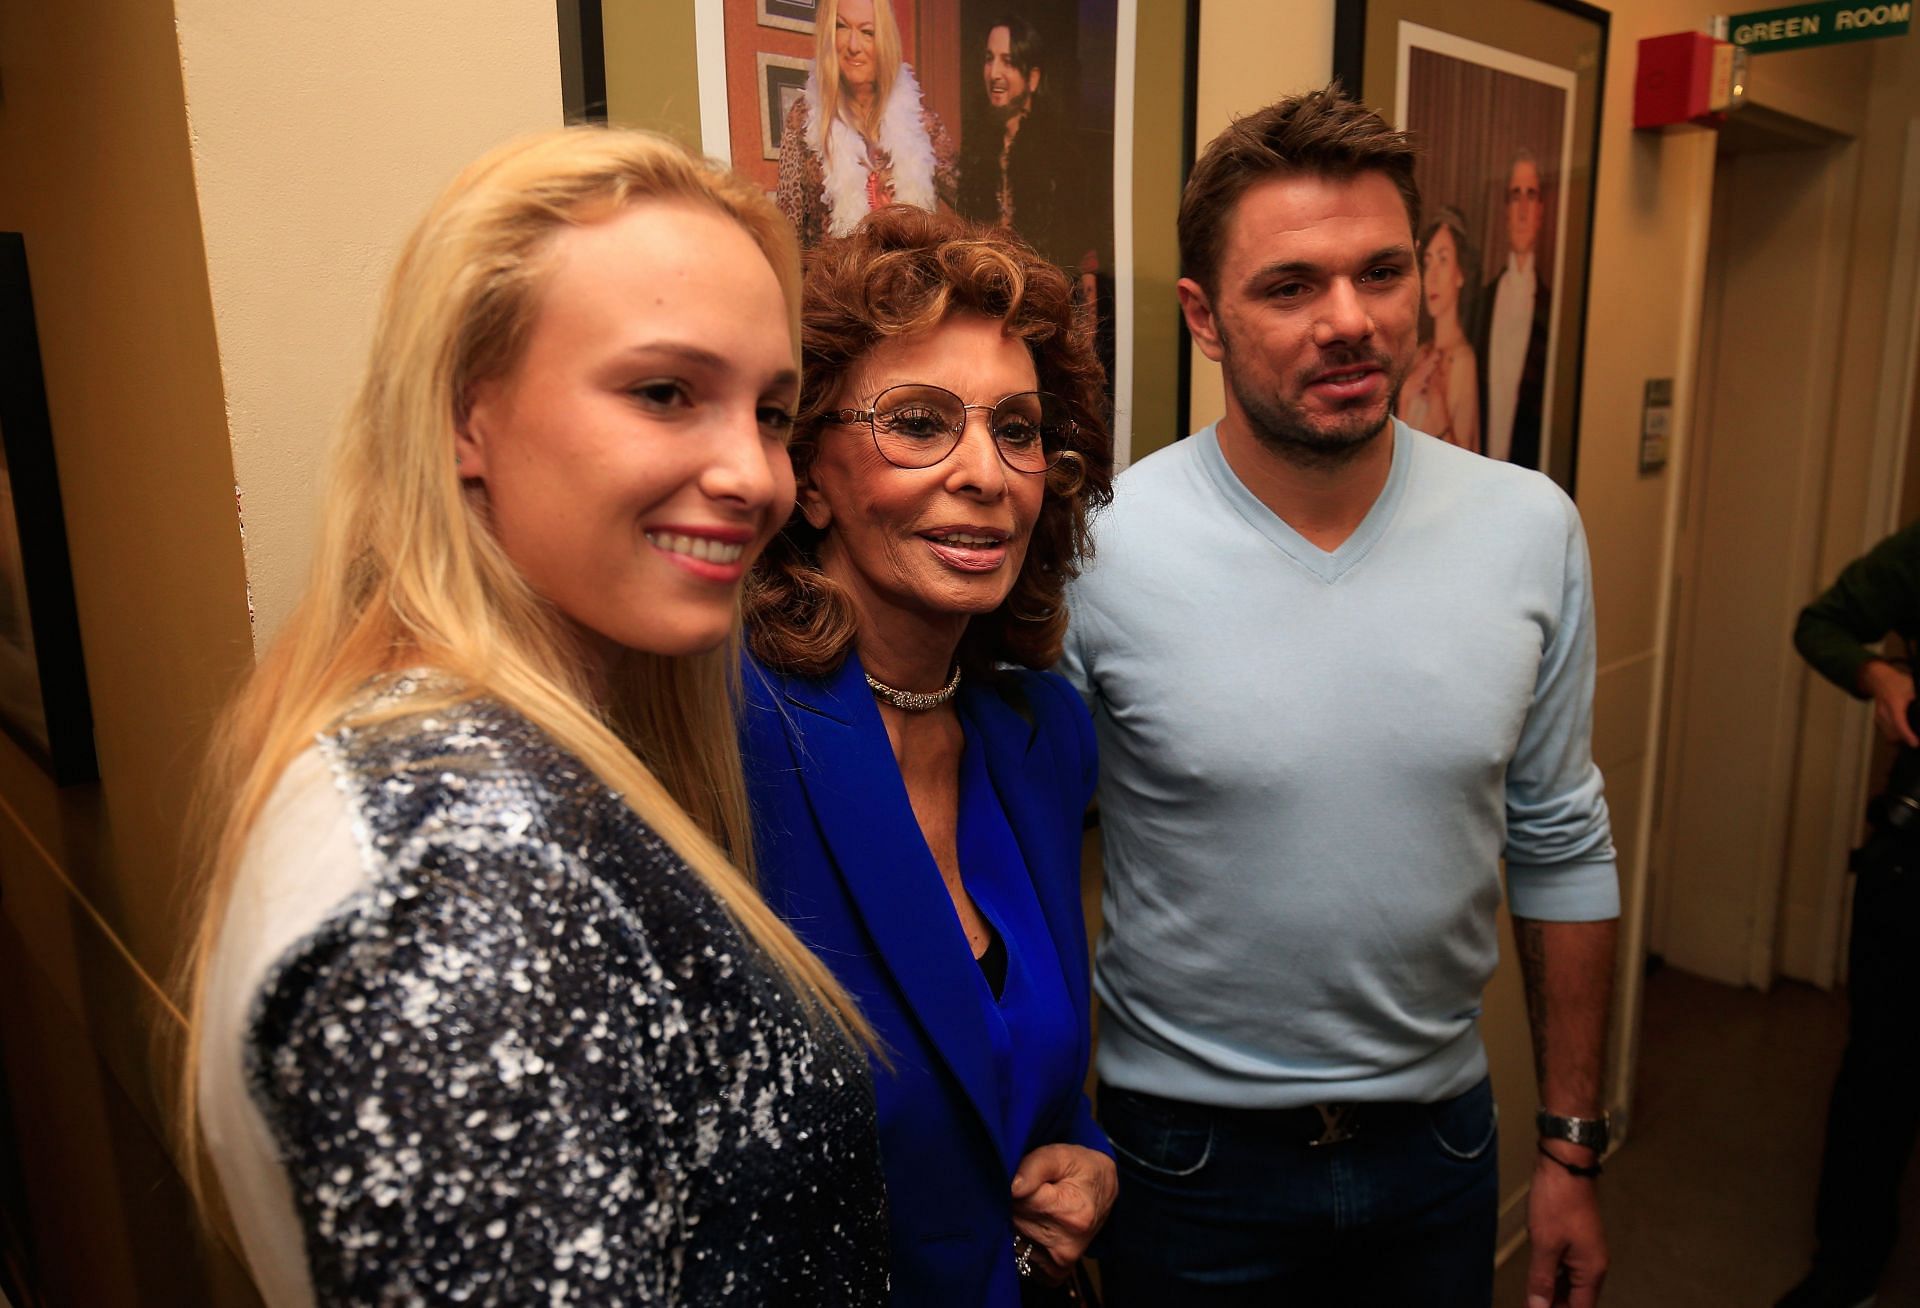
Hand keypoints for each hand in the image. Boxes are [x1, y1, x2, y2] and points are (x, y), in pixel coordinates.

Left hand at [1010, 1143, 1117, 1282]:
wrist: (1105, 1189)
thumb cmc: (1081, 1168)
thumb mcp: (1061, 1156)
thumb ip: (1034, 1167)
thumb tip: (1011, 1188)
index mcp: (1071, 1213)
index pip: (1018, 1200)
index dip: (1013, 1185)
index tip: (1022, 1177)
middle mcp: (1067, 1244)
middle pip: (1014, 1220)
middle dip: (1013, 1203)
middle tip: (1031, 1190)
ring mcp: (1061, 1262)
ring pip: (1013, 1239)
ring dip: (1016, 1222)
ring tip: (1035, 1207)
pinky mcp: (1056, 1273)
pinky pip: (1022, 1259)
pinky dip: (1022, 1242)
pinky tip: (1035, 1227)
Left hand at [1525, 1146, 1607, 1306]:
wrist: (1565, 1165)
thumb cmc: (1557, 1200)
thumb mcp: (1544, 1244)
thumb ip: (1541, 1279)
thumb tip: (1538, 1307)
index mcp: (1591, 1270)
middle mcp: (1593, 1264)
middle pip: (1577, 1300)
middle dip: (1555, 1305)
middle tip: (1531, 1304)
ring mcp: (1585, 1252)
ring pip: (1570, 1285)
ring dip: (1553, 1293)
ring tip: (1531, 1298)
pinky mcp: (1576, 1241)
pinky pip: (1566, 1268)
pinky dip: (1553, 1277)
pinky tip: (1537, 1279)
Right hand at [1859, 659, 1917, 745]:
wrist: (1878, 679)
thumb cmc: (1896, 682)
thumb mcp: (1913, 687)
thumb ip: (1919, 700)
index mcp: (1894, 703)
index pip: (1899, 723)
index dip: (1907, 735)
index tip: (1915, 744)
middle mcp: (1883, 712)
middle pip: (1893, 734)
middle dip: (1906, 740)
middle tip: (1917, 740)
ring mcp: (1879, 717)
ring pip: (1889, 736)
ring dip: (1900, 740)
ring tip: (1912, 739)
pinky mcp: (1878, 721)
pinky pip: (1886, 733)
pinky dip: (1895, 736)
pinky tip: (1903, 735)